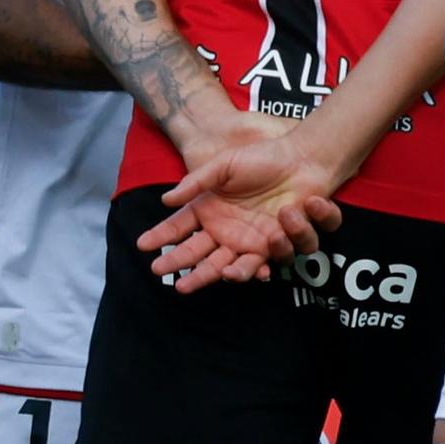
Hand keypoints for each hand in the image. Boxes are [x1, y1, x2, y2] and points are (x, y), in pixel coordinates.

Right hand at [140, 114, 346, 287]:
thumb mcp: (223, 165)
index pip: (180, 230)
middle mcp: (229, 234)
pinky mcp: (283, 243)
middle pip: (206, 262)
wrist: (301, 158)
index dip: (161, 239)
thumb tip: (165, 199)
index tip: (143, 246)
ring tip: (238, 265)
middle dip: (192, 275)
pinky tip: (280, 237)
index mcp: (210, 213)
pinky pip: (281, 257)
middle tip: (178, 285)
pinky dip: (281, 250)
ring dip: (239, 272)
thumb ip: (196, 183)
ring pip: (243, 269)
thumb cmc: (261, 159)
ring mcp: (256, 242)